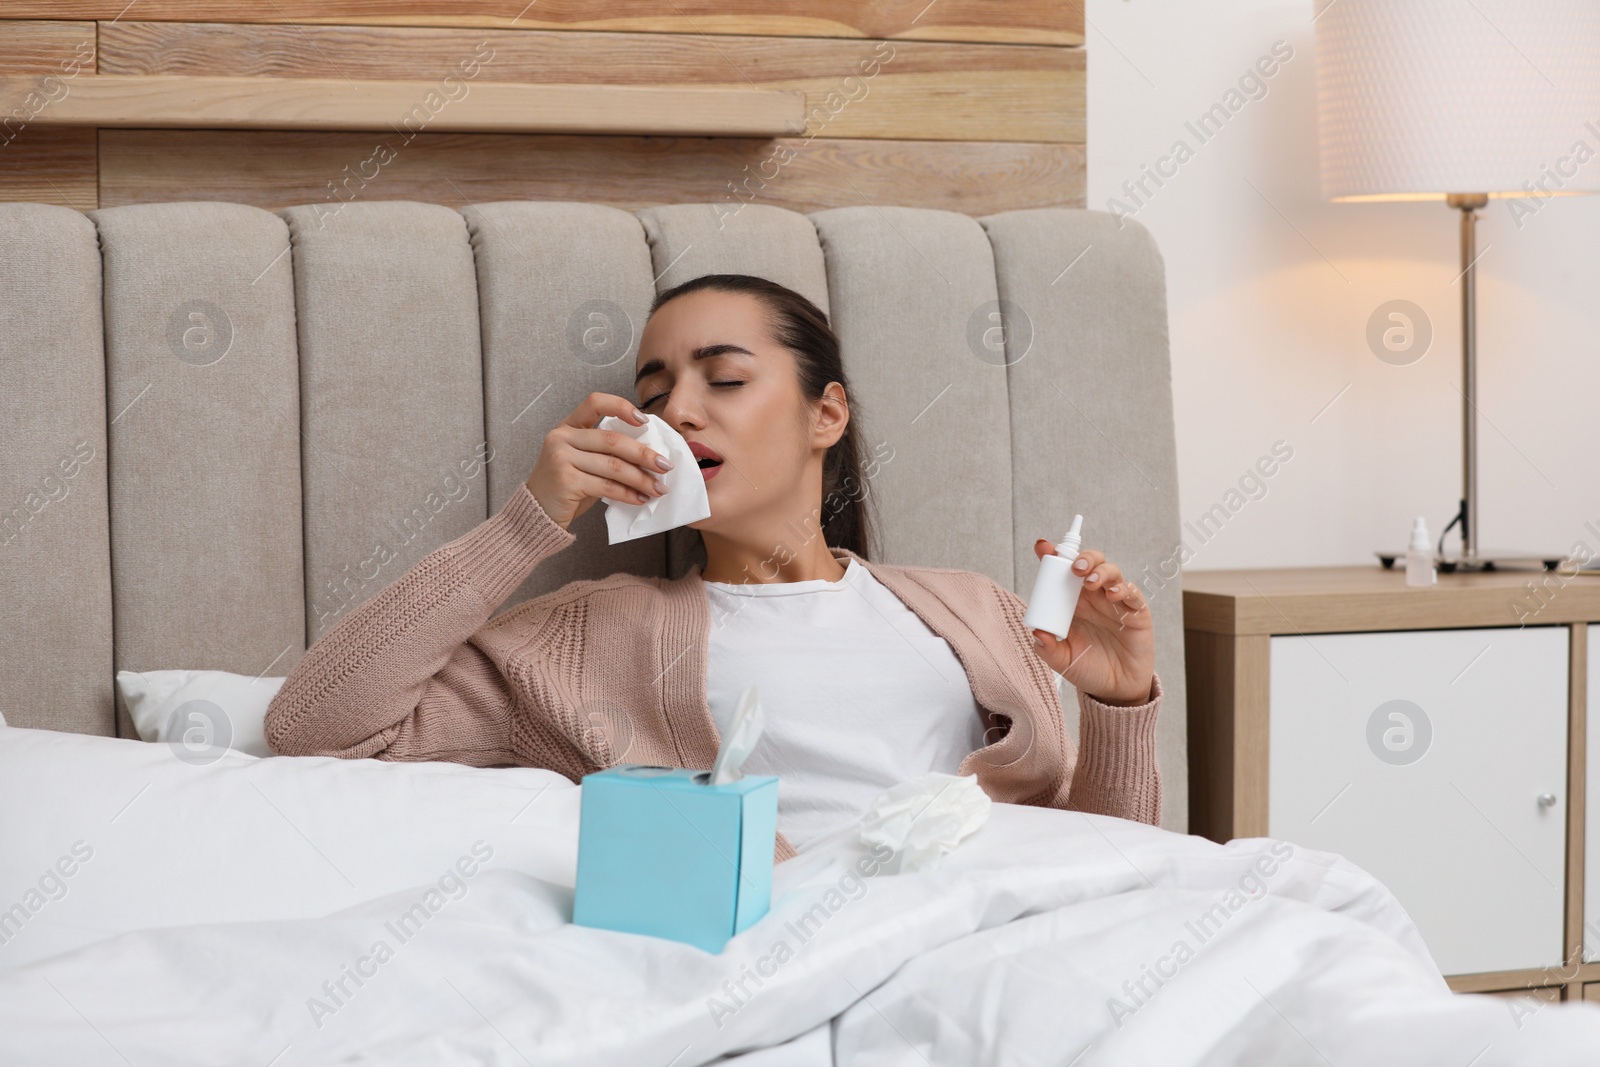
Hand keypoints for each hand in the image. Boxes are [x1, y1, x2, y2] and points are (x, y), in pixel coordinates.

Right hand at [524, 393, 674, 529]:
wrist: (536, 514)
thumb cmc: (565, 487)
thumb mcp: (583, 462)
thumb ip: (606, 452)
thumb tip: (649, 454)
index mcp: (567, 427)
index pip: (595, 403)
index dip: (622, 407)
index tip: (645, 421)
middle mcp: (561, 438)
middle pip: (612, 440)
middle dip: (644, 454)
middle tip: (665, 465)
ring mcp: (561, 458)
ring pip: (613, 466)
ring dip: (641, 478)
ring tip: (658, 488)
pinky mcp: (565, 481)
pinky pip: (606, 486)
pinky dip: (628, 493)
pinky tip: (640, 498)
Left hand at [1029, 542, 1154, 705]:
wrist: (1116, 690)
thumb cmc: (1088, 669)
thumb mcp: (1062, 661)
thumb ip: (1047, 649)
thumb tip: (1036, 632)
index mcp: (1072, 603)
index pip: (1062, 573)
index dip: (1054, 557)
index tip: (1042, 547)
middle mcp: (1093, 598)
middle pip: (1090, 564)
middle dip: (1082, 558)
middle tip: (1074, 567)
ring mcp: (1115, 602)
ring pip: (1111, 572)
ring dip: (1101, 571)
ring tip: (1091, 582)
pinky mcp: (1136, 612)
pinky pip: (1133, 593)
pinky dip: (1124, 588)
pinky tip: (1114, 594)